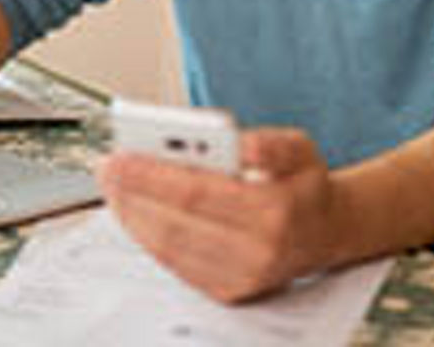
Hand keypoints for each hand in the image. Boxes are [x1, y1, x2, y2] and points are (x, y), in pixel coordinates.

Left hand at [97, 127, 345, 303]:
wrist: (327, 232)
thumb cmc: (304, 185)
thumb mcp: (299, 148)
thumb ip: (269, 143)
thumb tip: (239, 142)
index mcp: (276, 209)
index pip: (198, 192)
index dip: (152, 176)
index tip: (120, 158)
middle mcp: (258, 250)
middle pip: (176, 222)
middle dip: (133, 194)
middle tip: (107, 169)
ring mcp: (242, 275)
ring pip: (170, 247)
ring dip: (134, 216)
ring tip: (114, 188)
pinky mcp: (229, 290)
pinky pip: (176, 264)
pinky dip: (149, 238)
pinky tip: (136, 213)